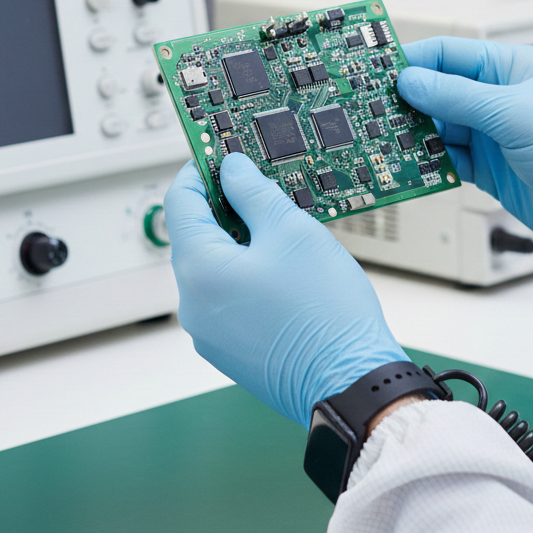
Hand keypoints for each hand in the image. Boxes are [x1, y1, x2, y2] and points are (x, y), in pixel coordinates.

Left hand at [164, 154, 406, 427]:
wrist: (352, 381)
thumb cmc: (325, 313)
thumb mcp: (292, 232)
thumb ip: (254, 193)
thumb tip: (232, 170)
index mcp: (199, 272)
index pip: (180, 202)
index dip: (200, 169)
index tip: (219, 151)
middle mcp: (193, 306)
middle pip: (196, 236)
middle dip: (225, 205)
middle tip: (260, 182)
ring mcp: (210, 333)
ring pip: (215, 267)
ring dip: (240, 239)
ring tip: (280, 224)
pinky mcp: (232, 350)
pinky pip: (229, 297)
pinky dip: (247, 272)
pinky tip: (283, 264)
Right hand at [397, 37, 532, 297]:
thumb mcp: (517, 115)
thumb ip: (459, 97)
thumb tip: (411, 80)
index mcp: (512, 68)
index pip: (449, 54)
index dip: (411, 61)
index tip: (375, 70)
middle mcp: (499, 97)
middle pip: (437, 90)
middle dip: (406, 100)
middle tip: (367, 109)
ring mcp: (493, 134)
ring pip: (438, 125)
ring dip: (414, 133)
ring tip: (382, 138)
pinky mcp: (488, 168)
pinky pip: (448, 157)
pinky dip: (428, 160)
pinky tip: (410, 162)